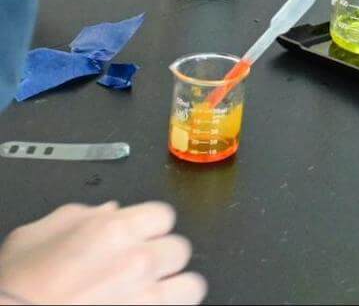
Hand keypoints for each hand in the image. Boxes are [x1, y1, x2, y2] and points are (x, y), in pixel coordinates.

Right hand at [0, 201, 204, 304]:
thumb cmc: (13, 288)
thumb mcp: (35, 237)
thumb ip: (80, 217)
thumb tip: (109, 211)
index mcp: (114, 230)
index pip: (164, 215)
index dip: (148, 228)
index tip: (139, 237)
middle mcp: (137, 261)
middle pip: (179, 248)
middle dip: (160, 258)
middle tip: (138, 270)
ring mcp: (146, 298)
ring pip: (191, 285)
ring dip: (172, 289)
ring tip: (149, 294)